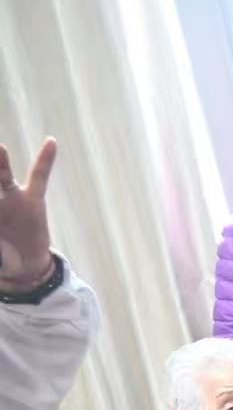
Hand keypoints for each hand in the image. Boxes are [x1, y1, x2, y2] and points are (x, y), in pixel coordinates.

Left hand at [0, 138, 56, 289]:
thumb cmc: (2, 257)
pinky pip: (39, 176)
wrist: (24, 267)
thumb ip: (1, 242)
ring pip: (3, 174)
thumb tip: (6, 222)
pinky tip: (51, 142)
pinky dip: (46, 160)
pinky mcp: (33, 200)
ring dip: (0, 161)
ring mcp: (11, 197)